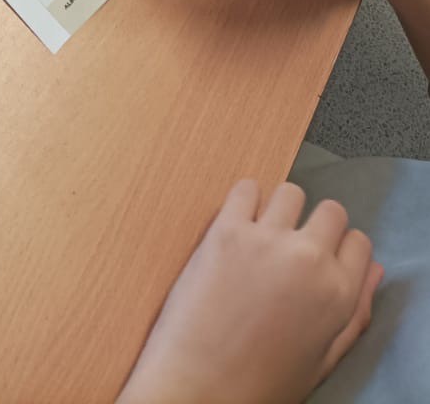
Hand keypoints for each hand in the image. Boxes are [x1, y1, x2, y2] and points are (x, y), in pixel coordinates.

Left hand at [117, 179, 380, 403]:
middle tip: (292, 249)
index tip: (322, 259)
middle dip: (316, 227)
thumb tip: (373, 269)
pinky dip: (245, 201)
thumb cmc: (261, 382)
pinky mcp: (227, 229)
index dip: (340, 251)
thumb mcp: (322, 359)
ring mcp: (268, 240)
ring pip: (291, 193)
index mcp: (338, 294)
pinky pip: (247, 188)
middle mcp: (309, 259)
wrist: (199, 388)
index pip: (359, 242)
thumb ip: (355, 312)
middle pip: (331, 211)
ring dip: (281, 211)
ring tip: (262, 237)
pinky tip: (237, 226)